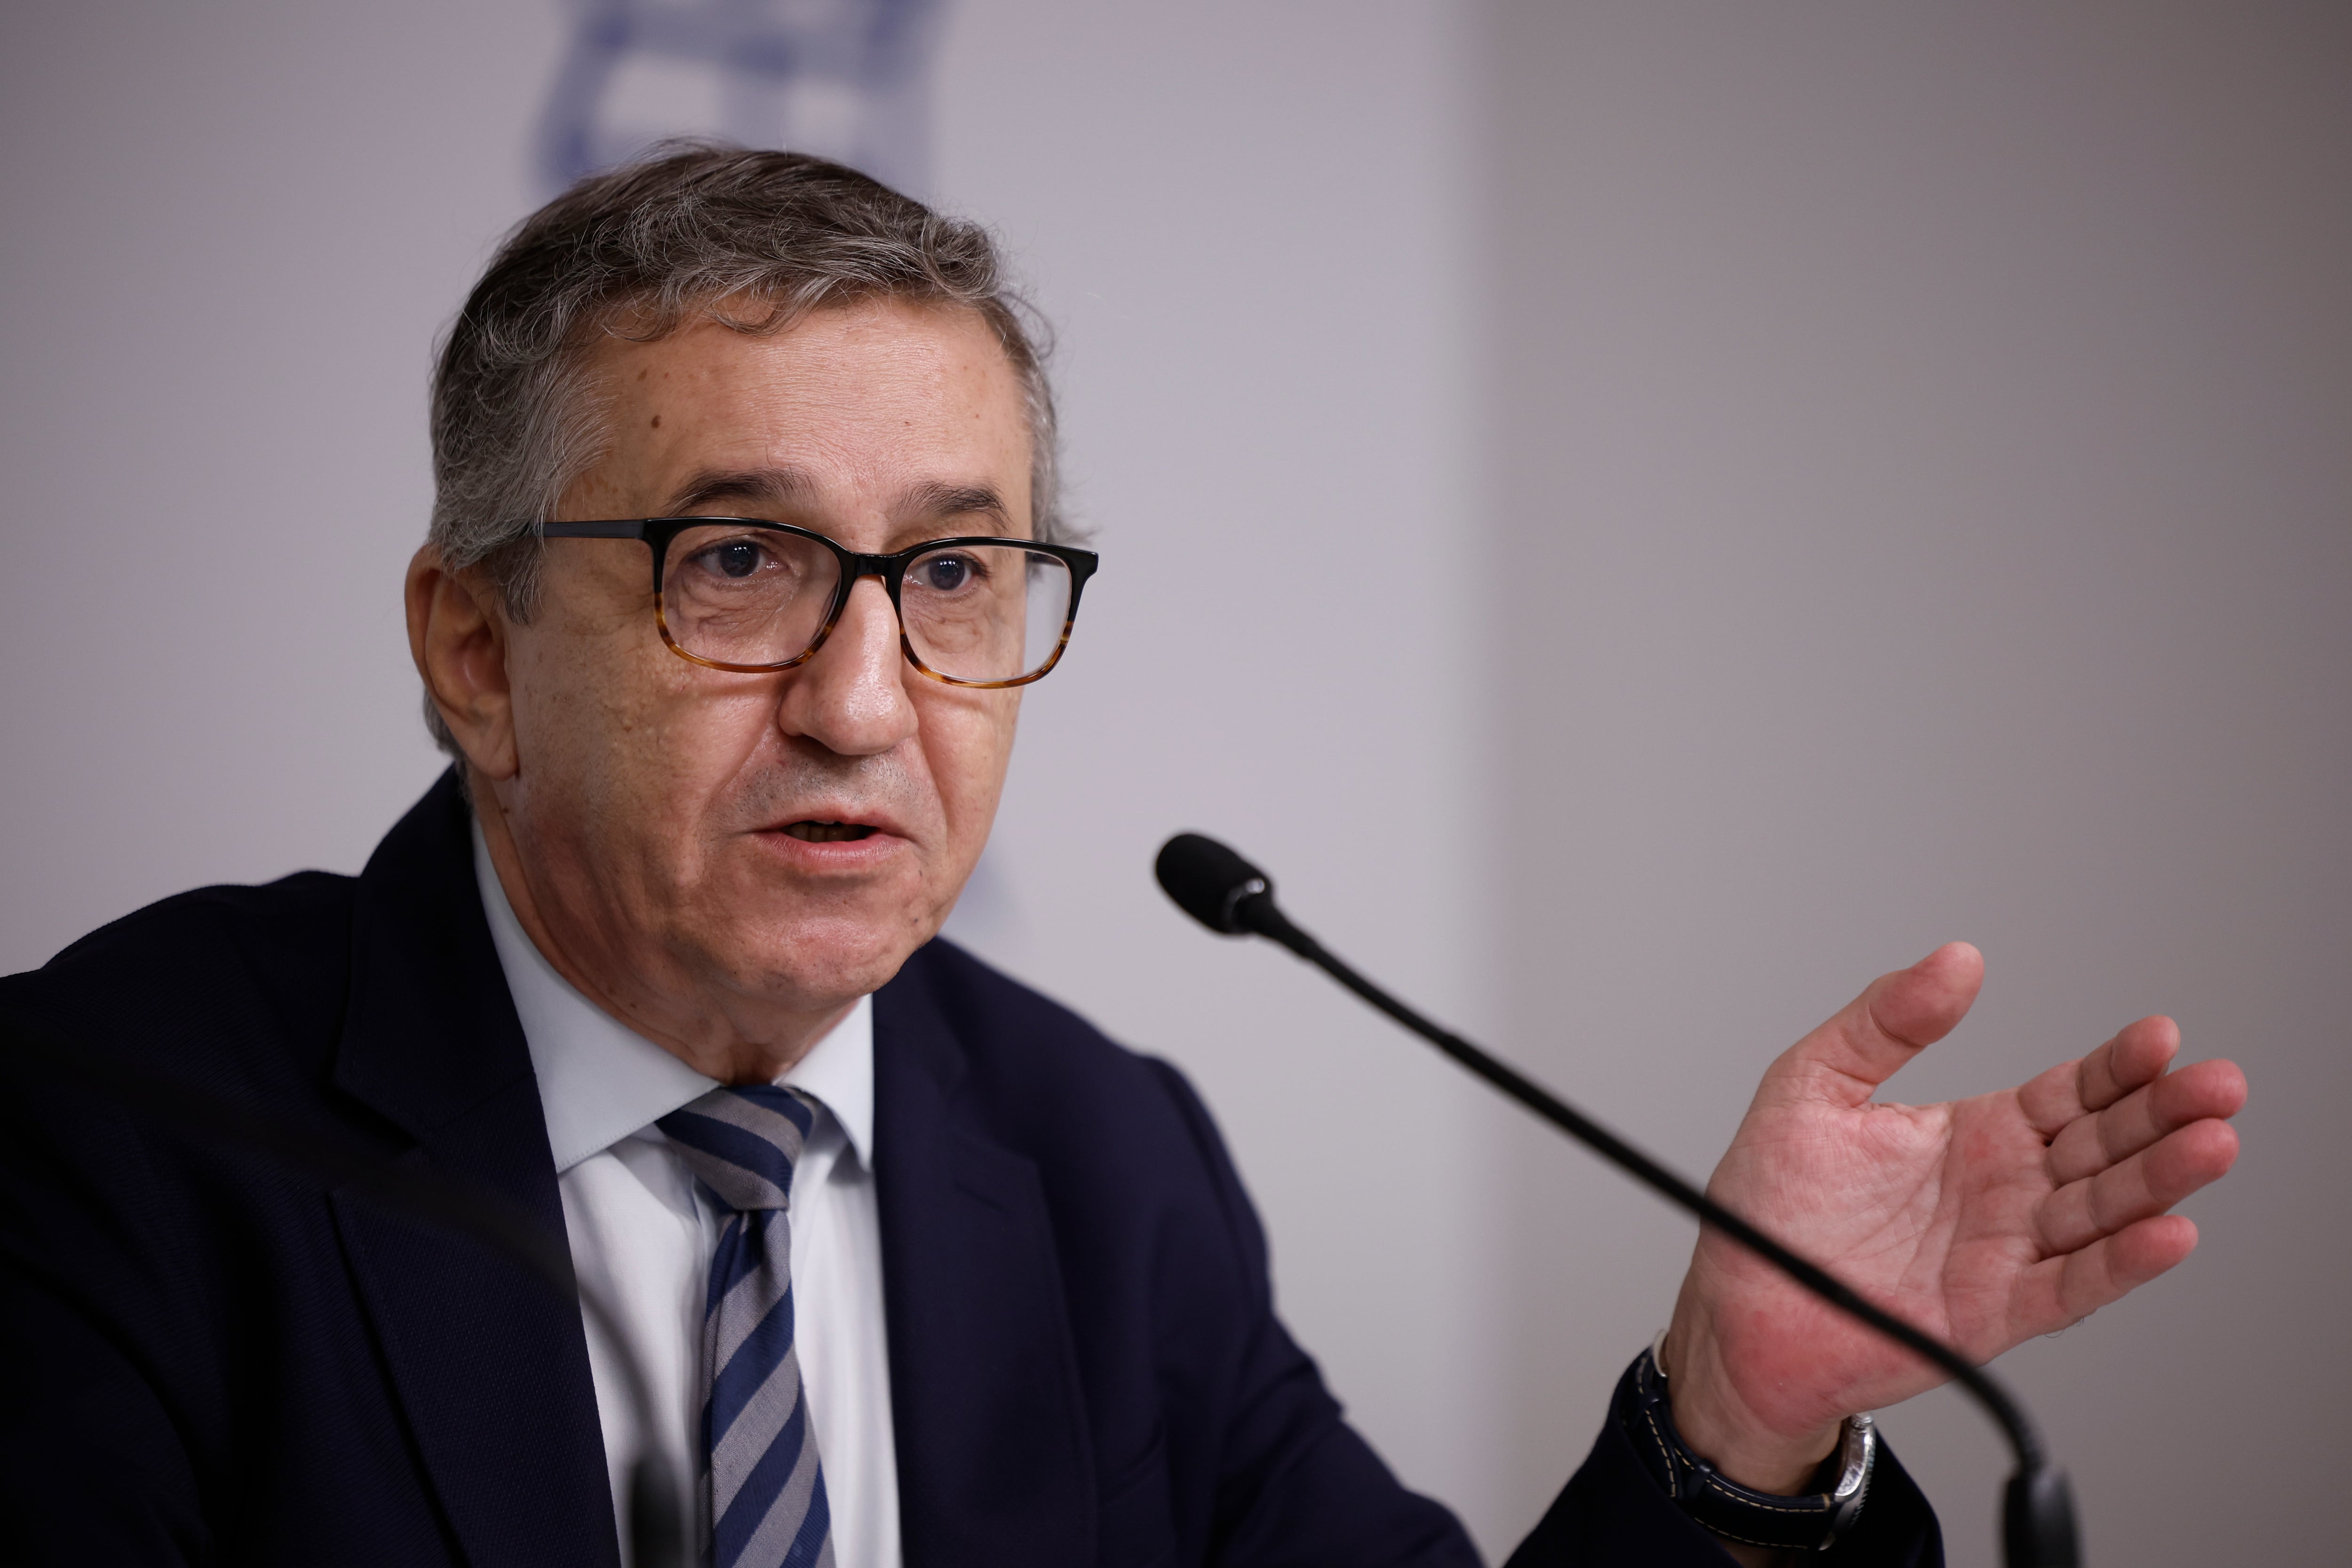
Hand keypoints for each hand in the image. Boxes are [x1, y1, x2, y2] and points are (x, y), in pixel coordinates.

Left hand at [1660, 942, 2245, 1497]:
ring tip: (2212, 1144)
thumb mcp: (1813, 1084)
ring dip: (2160, 1181)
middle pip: (2104, 1146)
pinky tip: (2166, 1233)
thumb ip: (1886, 1021)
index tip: (2161, 1036)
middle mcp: (2005, 1190)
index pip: (2068, 1092)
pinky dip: (2121, 1264)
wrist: (1737, 1304)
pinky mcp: (1994, 1313)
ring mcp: (2006, 1252)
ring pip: (2103, 1211)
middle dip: (2165, 1116)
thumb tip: (1956, 960)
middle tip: (2218, 1085)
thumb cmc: (1770, 1202)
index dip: (2117, 1066)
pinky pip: (2070, 1286)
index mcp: (1974, 1133)